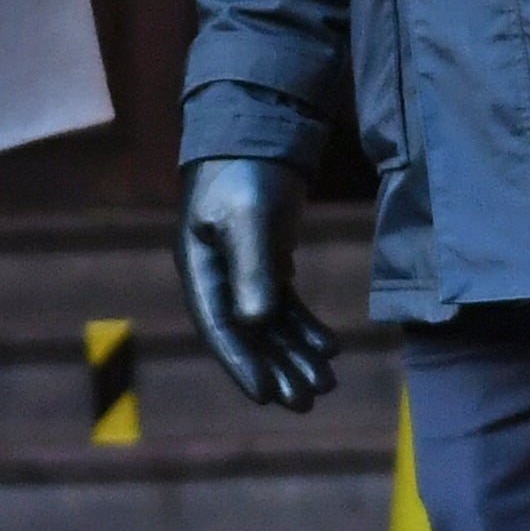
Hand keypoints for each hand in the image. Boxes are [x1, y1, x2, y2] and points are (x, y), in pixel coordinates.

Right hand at [180, 157, 339, 409]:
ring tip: (326, 383)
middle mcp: (218, 276)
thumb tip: (257, 325)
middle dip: (277, 370)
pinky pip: (285, 305)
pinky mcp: (267, 261)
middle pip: (248, 336)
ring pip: (270, 325)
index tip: (267, 398)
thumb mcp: (249, 216)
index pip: (220, 327)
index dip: (242, 365)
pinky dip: (305, 327)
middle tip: (307, 403)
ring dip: (296, 354)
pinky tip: (329, 347)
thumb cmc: (244, 169)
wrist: (258, 127)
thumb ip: (254, 268)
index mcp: (201, 268)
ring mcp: (242, 271)